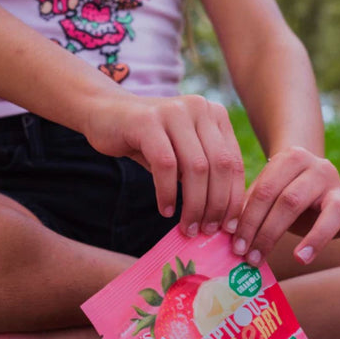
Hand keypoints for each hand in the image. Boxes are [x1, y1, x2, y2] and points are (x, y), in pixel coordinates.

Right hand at [85, 94, 244, 236]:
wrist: (105, 115)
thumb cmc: (149, 141)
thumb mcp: (183, 153)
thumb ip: (204, 174)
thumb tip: (222, 217)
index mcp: (215, 115)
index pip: (234, 162)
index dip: (234, 198)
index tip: (229, 226)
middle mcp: (199, 108)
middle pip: (220, 166)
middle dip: (216, 205)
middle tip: (207, 230)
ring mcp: (174, 111)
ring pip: (196, 168)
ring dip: (194, 204)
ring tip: (187, 227)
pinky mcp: (147, 121)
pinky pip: (165, 165)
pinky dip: (167, 193)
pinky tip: (165, 210)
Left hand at [232, 146, 339, 266]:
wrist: (307, 176)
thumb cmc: (278, 190)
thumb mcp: (262, 192)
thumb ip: (248, 208)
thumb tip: (227, 238)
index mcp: (290, 159)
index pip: (265, 191)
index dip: (248, 220)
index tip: (236, 246)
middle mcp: (318, 168)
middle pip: (292, 201)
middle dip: (268, 233)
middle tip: (252, 258)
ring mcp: (339, 188)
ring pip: (332, 211)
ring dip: (313, 238)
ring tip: (297, 259)